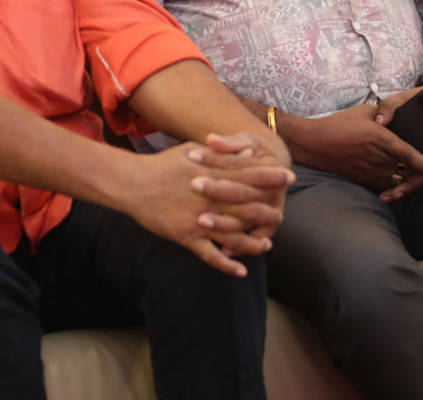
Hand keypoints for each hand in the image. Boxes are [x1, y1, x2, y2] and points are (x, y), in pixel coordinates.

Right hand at [124, 137, 292, 275]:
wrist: (133, 183)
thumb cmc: (165, 164)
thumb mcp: (195, 150)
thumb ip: (224, 152)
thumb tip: (251, 149)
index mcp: (214, 173)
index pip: (250, 173)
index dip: (271, 175)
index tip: (289, 176)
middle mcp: (211, 197)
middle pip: (247, 204)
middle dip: (268, 210)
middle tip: (282, 214)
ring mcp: (199, 218)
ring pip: (233, 234)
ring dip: (252, 242)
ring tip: (267, 245)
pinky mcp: (186, 236)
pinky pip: (210, 255)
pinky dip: (226, 264)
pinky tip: (241, 272)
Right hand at [288, 96, 422, 193]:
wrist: (313, 144)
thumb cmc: (337, 125)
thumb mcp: (364, 112)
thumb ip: (385, 114)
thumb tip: (397, 116)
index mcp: (381, 138)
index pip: (409, 154)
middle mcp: (378, 158)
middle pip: (408, 172)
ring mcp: (370, 171)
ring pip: (399, 182)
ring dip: (411, 181)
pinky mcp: (364, 179)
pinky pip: (386, 185)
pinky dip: (396, 185)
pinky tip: (403, 182)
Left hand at [372, 84, 422, 201]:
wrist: (408, 107)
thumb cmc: (409, 102)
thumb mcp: (400, 99)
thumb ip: (391, 106)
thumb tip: (381, 121)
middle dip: (419, 180)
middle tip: (403, 189)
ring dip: (409, 187)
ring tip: (393, 195)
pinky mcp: (414, 164)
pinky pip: (412, 177)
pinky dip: (401, 185)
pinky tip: (388, 193)